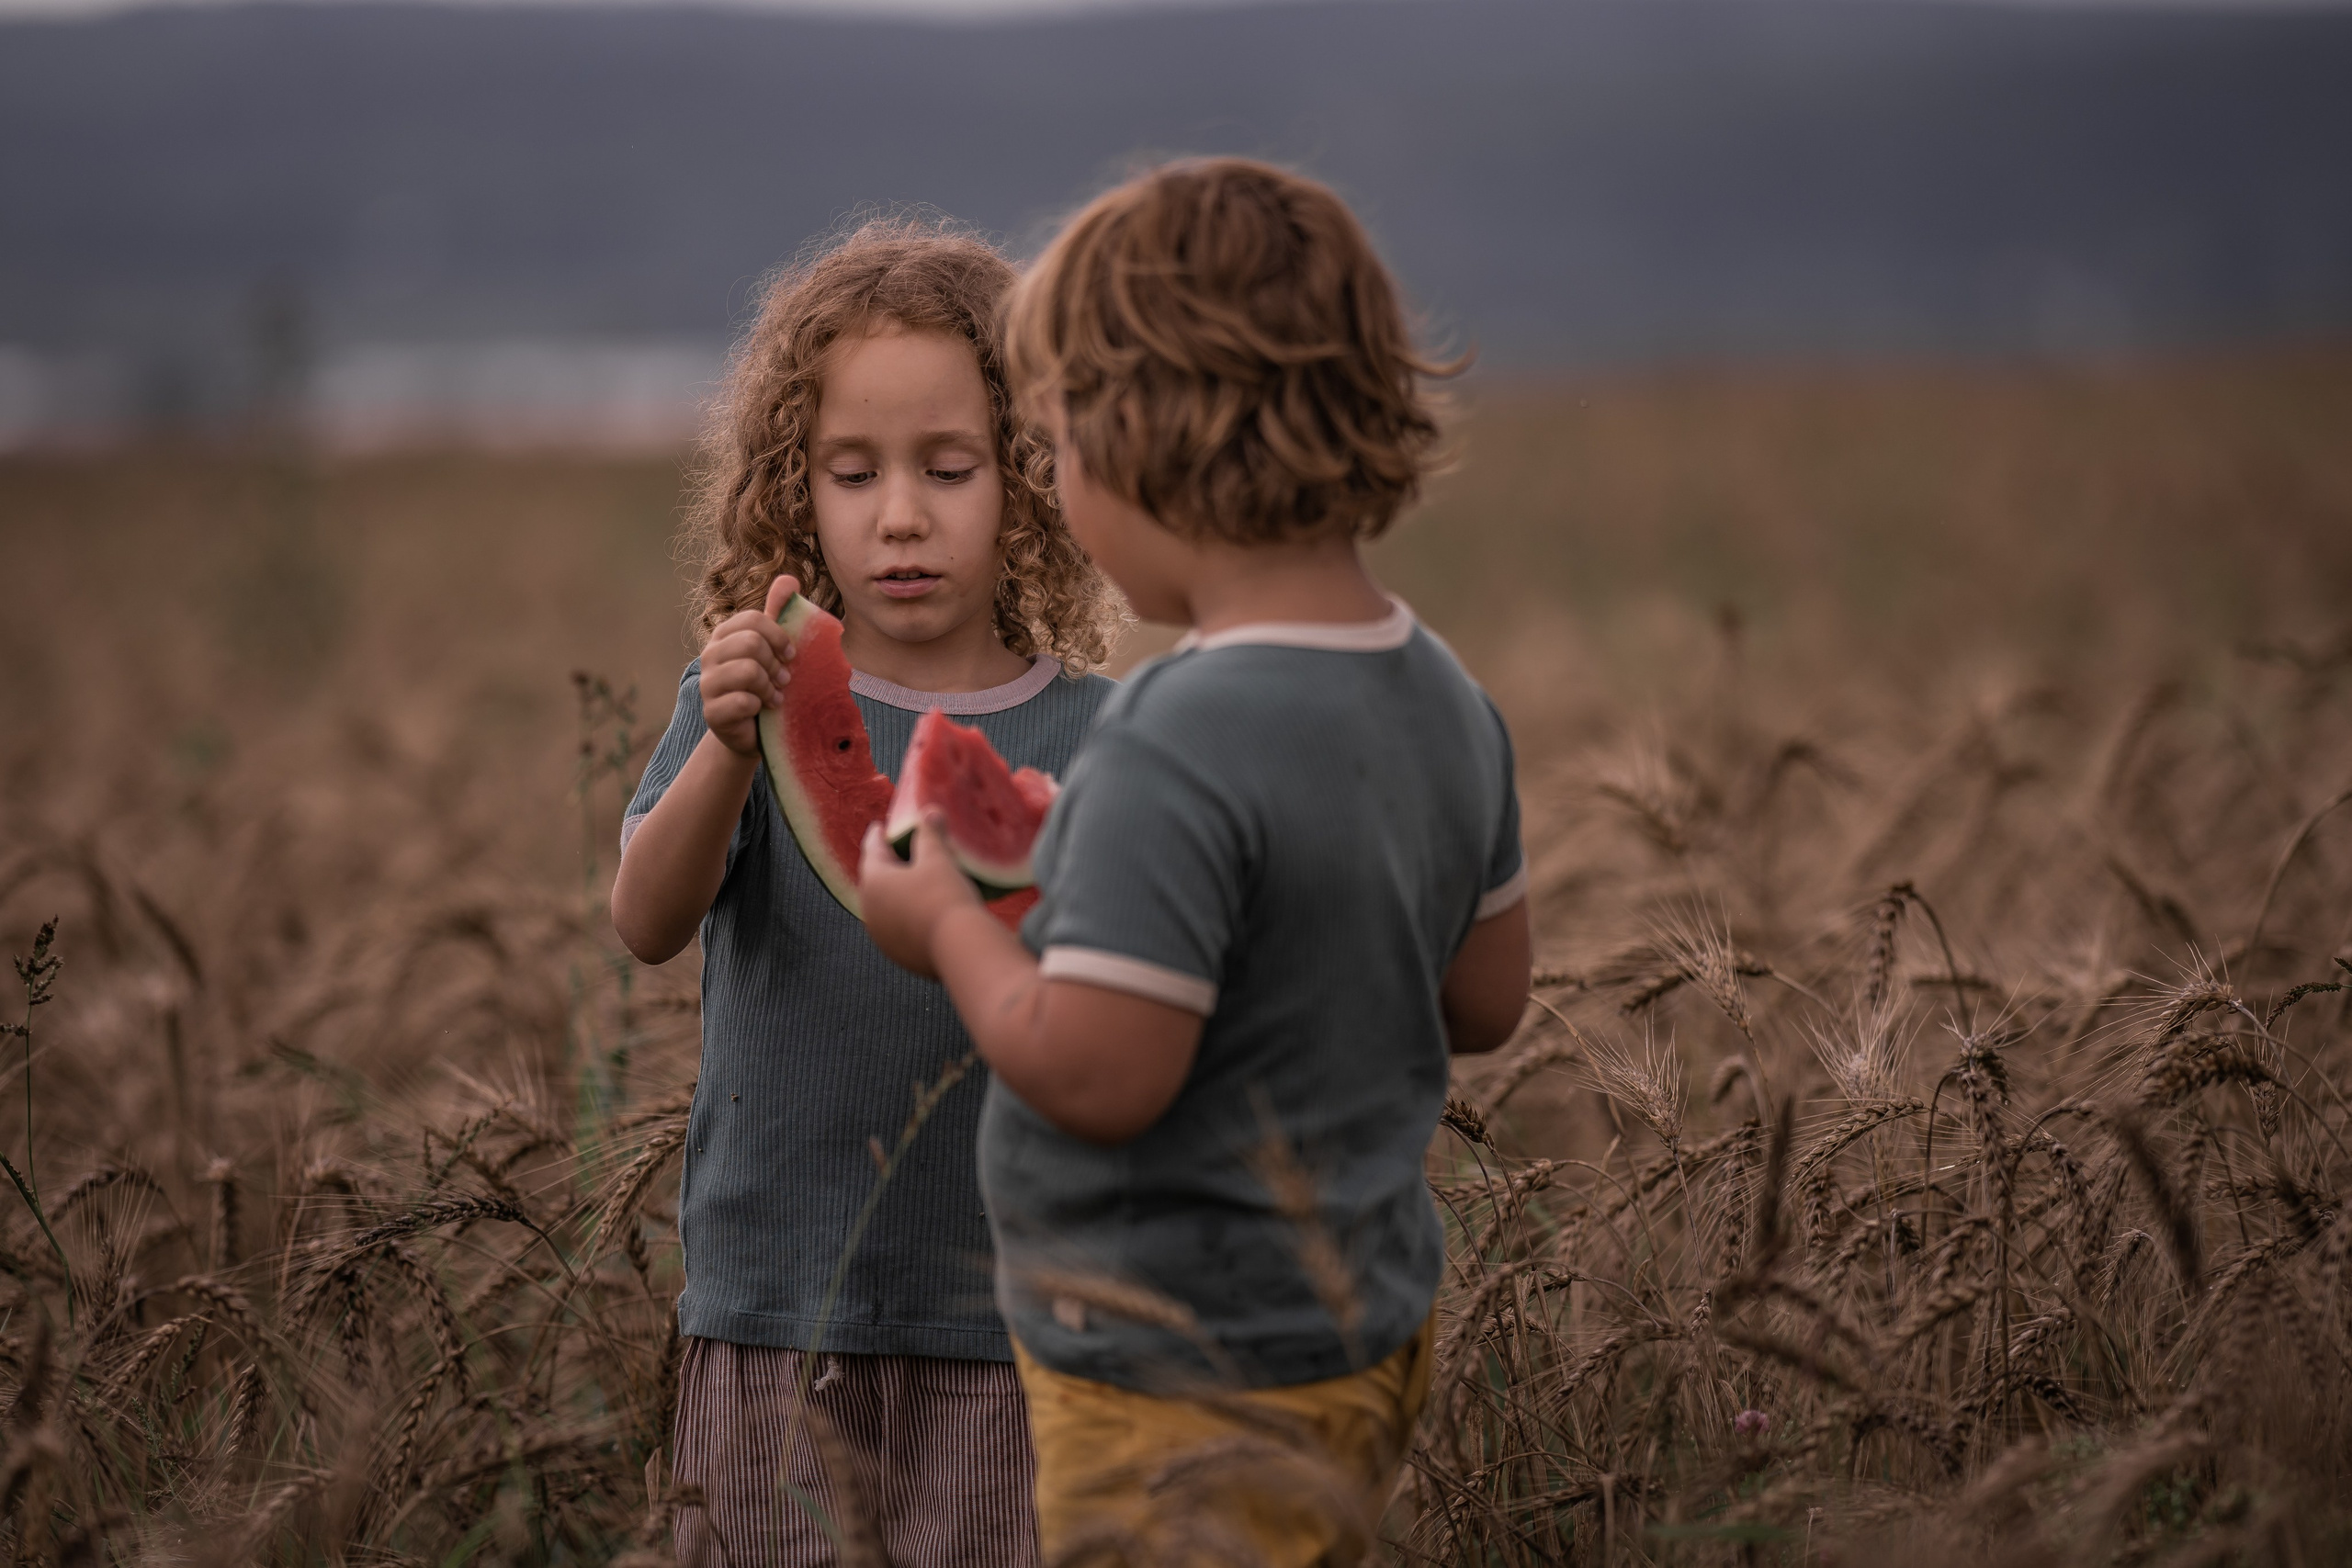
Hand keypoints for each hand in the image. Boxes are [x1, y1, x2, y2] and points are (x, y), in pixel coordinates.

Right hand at [700, 575, 799, 755]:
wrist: (753, 731)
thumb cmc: (765, 685)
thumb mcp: (774, 649)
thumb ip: (778, 615)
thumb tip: (789, 579)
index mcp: (725, 635)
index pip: (753, 619)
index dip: (778, 635)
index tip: (790, 654)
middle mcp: (710, 655)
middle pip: (751, 643)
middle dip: (775, 663)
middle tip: (783, 679)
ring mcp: (707, 684)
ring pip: (748, 671)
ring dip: (770, 686)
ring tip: (775, 696)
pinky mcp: (711, 713)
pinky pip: (743, 701)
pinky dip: (761, 706)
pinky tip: (763, 710)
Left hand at [859, 814, 982, 978]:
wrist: (959, 948)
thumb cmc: (944, 896)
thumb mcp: (938, 859)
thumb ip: (930, 834)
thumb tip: (929, 811)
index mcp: (873, 882)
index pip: (871, 850)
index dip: (877, 835)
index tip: (878, 827)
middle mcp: (869, 910)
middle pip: (876, 880)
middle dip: (887, 865)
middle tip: (897, 851)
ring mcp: (881, 936)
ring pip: (886, 906)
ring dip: (897, 893)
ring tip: (913, 882)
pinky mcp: (898, 954)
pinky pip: (899, 927)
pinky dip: (907, 915)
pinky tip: (924, 911)